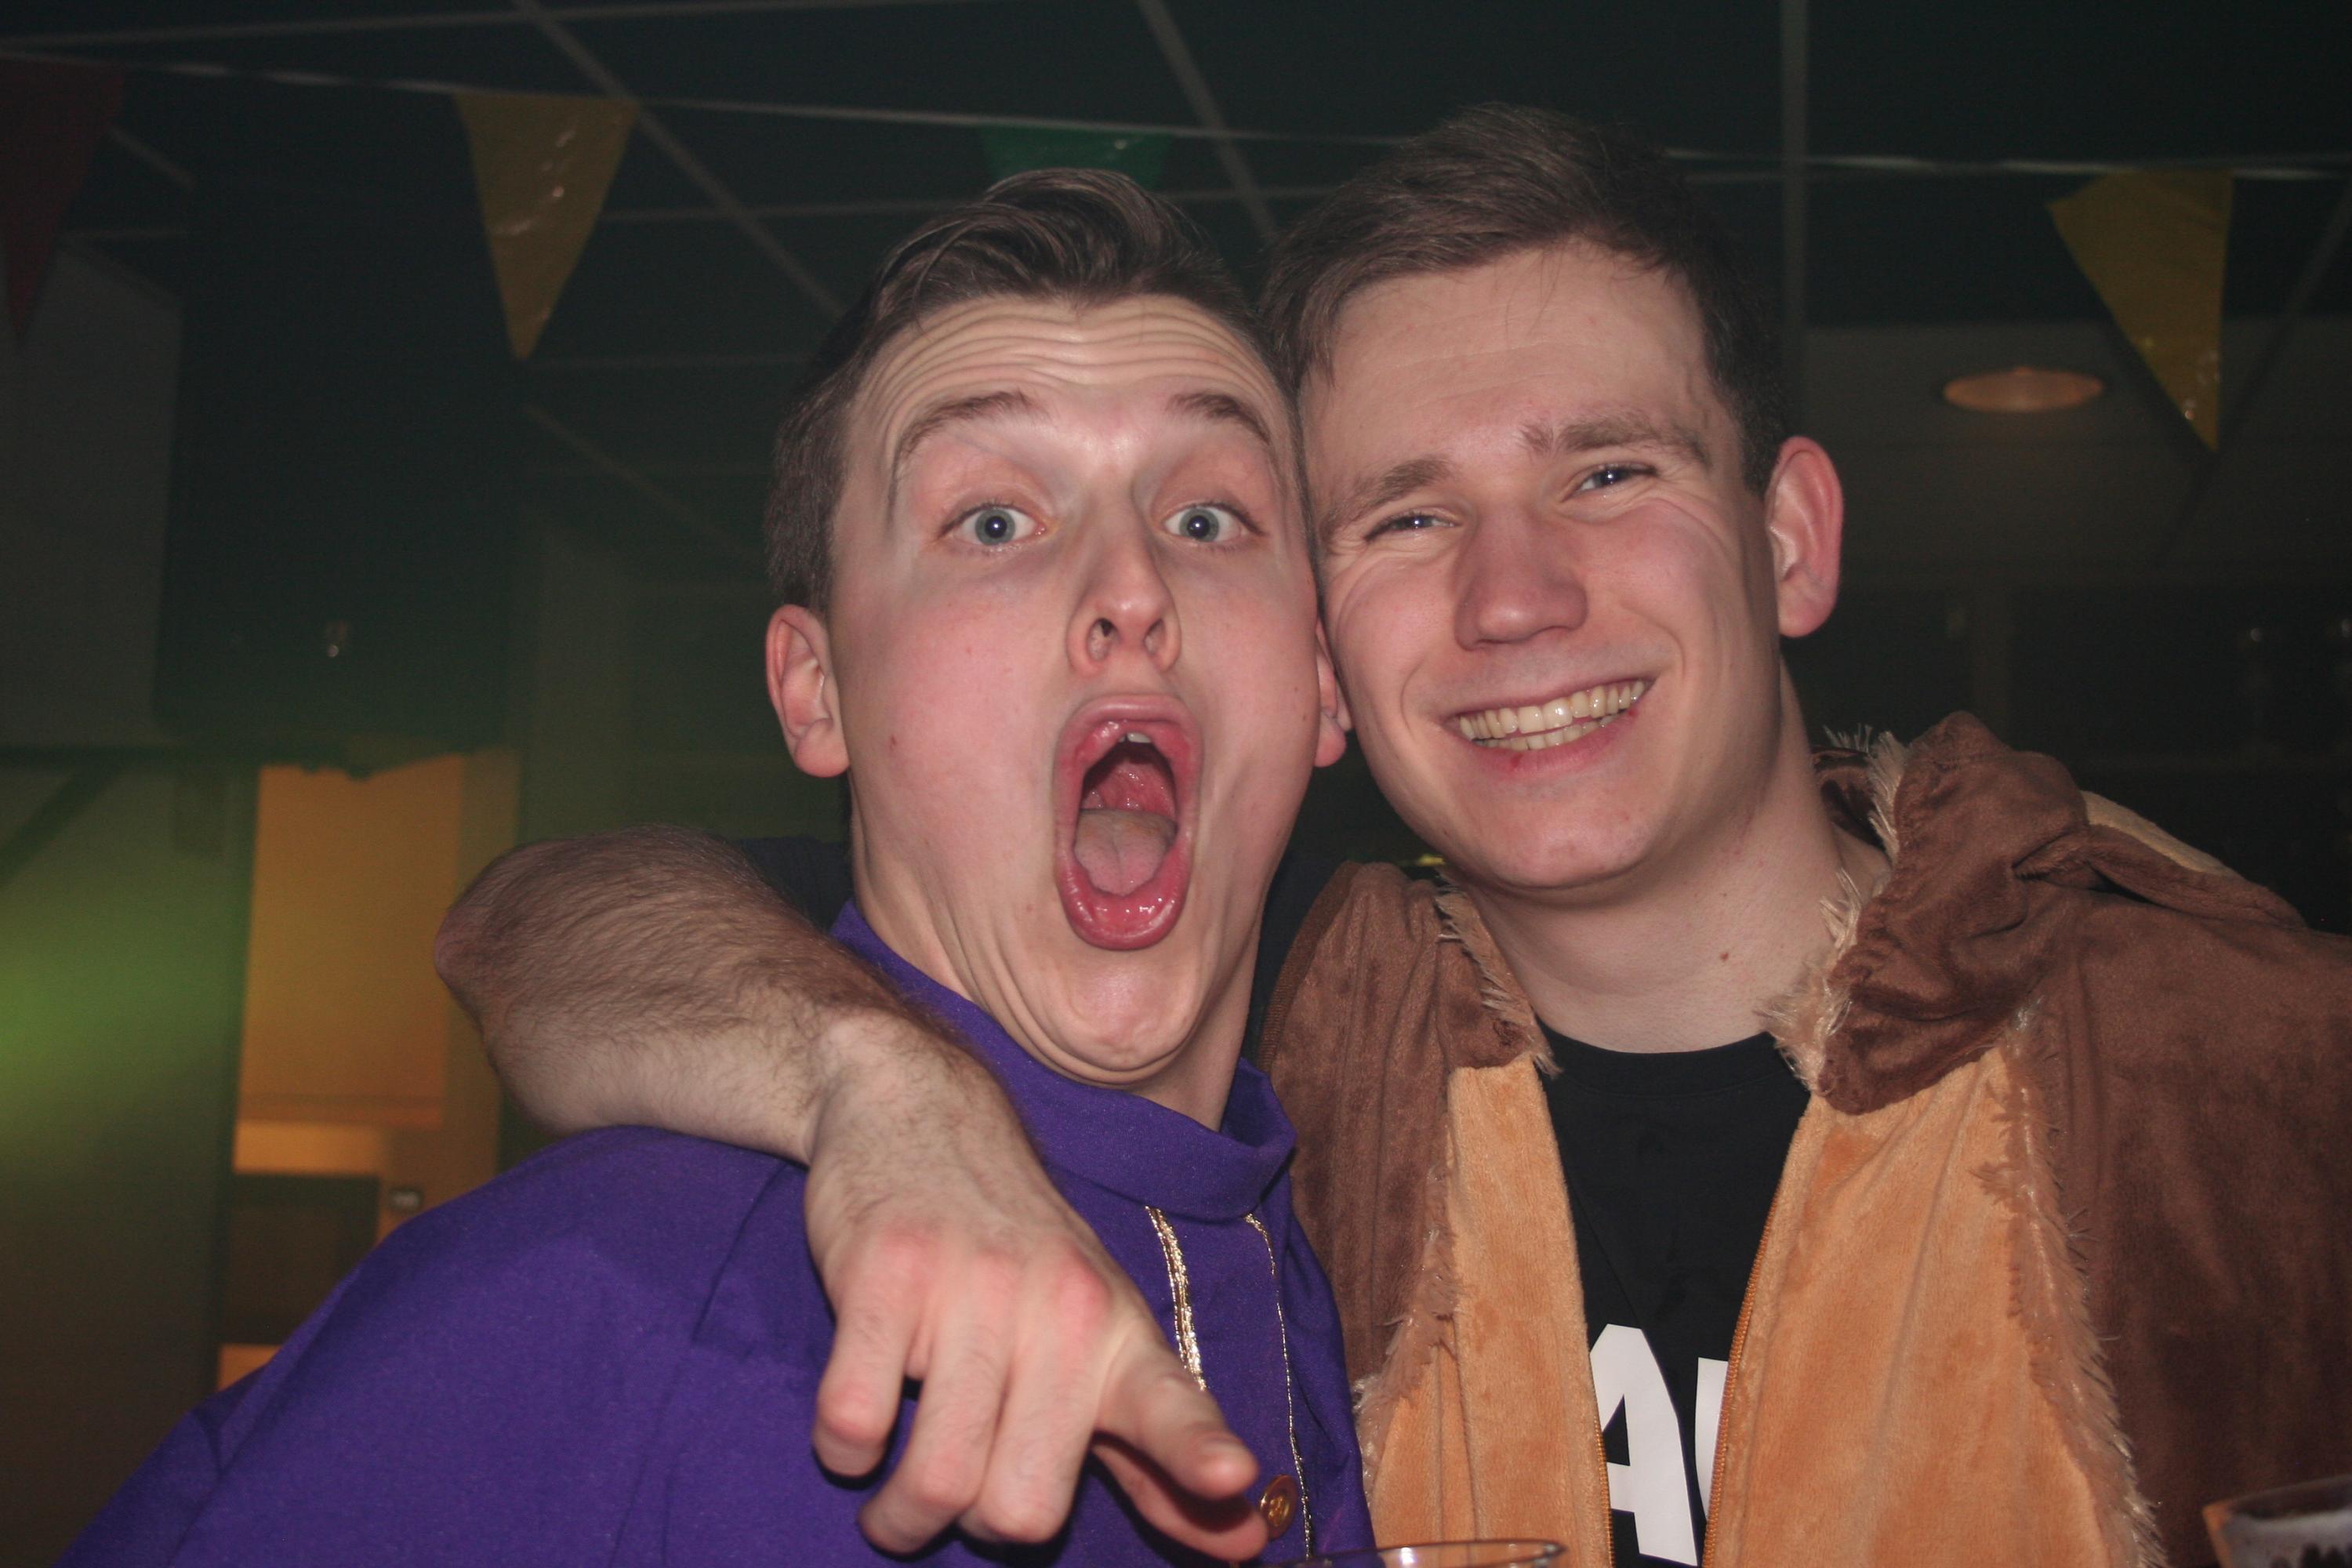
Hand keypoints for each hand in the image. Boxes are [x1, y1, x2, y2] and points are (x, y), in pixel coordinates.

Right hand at [802, 1024, 1269, 1558]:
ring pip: (935, 1481)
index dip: (1197, 1451)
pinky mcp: (885, 1275)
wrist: (921, 1116)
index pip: (1168, 1406)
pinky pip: (854, 1422)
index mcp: (1119, 1334)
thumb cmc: (1018, 1256)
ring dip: (900, 1516)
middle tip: (958, 1493)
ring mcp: (972, 1289)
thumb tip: (1245, 1549)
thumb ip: (1160, 1456)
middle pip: (1020, 1506)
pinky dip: (845, 1449)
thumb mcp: (1100, 1339)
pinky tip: (857, 1420)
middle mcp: (1060, 1310)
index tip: (1230, 1475)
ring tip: (895, 1498)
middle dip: (976, 1525)